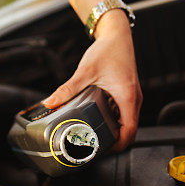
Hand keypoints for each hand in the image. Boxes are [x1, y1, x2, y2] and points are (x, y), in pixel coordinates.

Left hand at [43, 10, 141, 149]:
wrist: (117, 35)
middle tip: (94, 146)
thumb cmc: (108, 50)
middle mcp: (134, 100)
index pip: (129, 132)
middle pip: (129, 132)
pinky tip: (99, 120)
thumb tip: (50, 102)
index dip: (117, 145)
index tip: (102, 150)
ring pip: (128, 124)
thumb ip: (67, 89)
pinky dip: (115, 122)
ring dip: (114, 132)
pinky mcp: (128, 95)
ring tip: (95, 136)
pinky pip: (125, 115)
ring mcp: (132, 98)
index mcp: (127, 98)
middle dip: (114, 142)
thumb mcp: (85, 71)